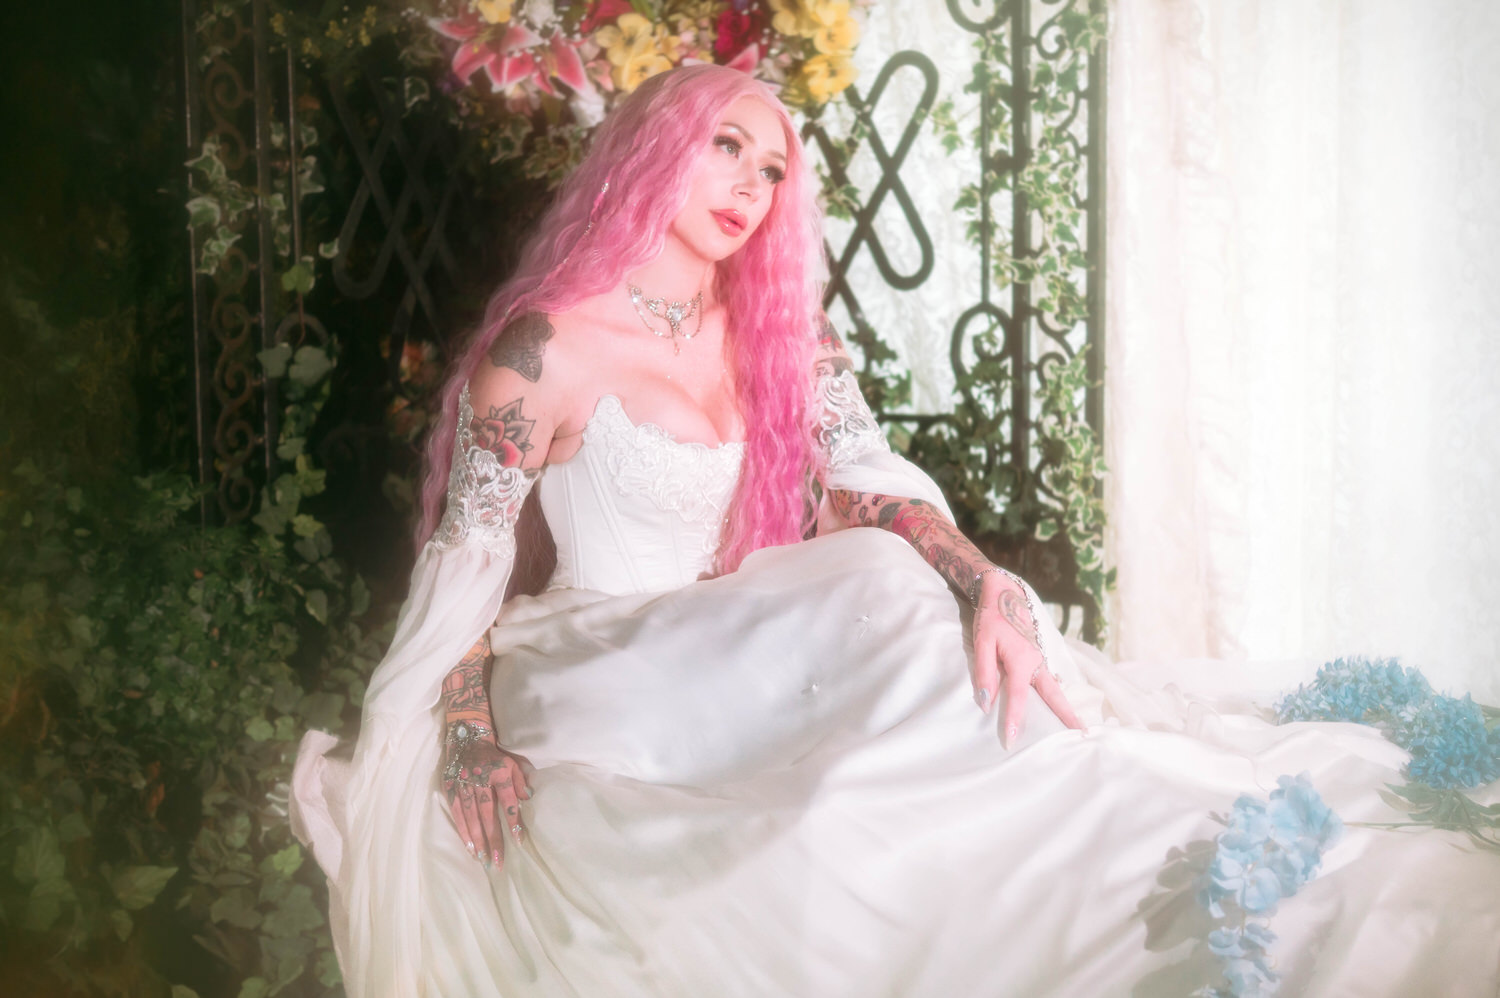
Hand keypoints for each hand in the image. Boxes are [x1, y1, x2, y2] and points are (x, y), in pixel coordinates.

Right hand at [442, 721, 530, 869]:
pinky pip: (456, 813)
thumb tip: (528, 798)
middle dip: (493, 839)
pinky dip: (463, 831)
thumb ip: (521, 781)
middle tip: (497, 861)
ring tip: (483, 859)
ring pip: (471, 817)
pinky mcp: (450, 788)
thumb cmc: (494, 754)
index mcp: (499, 773)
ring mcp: (463, 785)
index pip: (508, 801)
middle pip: (487, 814)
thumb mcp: (513, 762)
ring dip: (477, 840)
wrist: (468, 737)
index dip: (513, 822)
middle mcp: (480, 780)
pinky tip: (469, 847)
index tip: (519, 841)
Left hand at [970, 571, 1083, 745]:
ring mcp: (1041, 658)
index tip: (1011, 740)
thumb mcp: (982, 643)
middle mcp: (1037, 662)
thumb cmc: (991, 617)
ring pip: (1055, 688)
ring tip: (1076, 726)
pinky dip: (1057, 694)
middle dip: (1066, 716)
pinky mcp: (1039, 655)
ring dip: (1065, 707)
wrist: (1004, 592)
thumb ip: (984, 673)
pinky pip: (1050, 679)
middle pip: (1054, 695)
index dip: (1013, 720)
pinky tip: (1057, 704)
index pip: (1017, 697)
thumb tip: (985, 703)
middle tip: (1081, 735)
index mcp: (1022, 661)